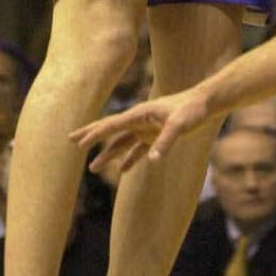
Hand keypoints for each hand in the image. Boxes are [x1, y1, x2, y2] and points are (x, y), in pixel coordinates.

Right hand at [70, 85, 213, 175]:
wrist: (205, 104)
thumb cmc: (192, 110)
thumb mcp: (180, 125)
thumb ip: (165, 142)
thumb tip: (152, 161)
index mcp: (140, 113)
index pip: (112, 125)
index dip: (94, 134)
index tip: (78, 143)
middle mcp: (139, 120)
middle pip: (110, 129)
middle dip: (91, 135)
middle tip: (71, 142)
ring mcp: (146, 128)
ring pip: (121, 142)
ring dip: (107, 154)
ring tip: (92, 168)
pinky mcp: (156, 136)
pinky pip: (137, 149)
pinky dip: (129, 160)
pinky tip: (122, 171)